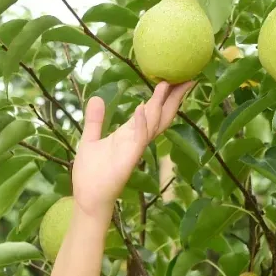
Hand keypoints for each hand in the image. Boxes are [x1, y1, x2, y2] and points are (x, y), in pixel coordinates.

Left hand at [71, 81, 193, 220]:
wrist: (87, 198)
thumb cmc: (90, 173)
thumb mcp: (90, 140)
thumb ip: (95, 120)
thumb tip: (97, 97)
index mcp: (129, 133)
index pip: (152, 111)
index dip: (164, 96)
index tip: (175, 77)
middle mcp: (136, 139)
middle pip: (161, 115)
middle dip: (174, 98)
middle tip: (188, 77)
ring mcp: (134, 149)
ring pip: (153, 124)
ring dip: (159, 105)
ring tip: (165, 84)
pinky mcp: (128, 158)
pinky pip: (138, 138)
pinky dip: (141, 123)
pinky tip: (142, 108)